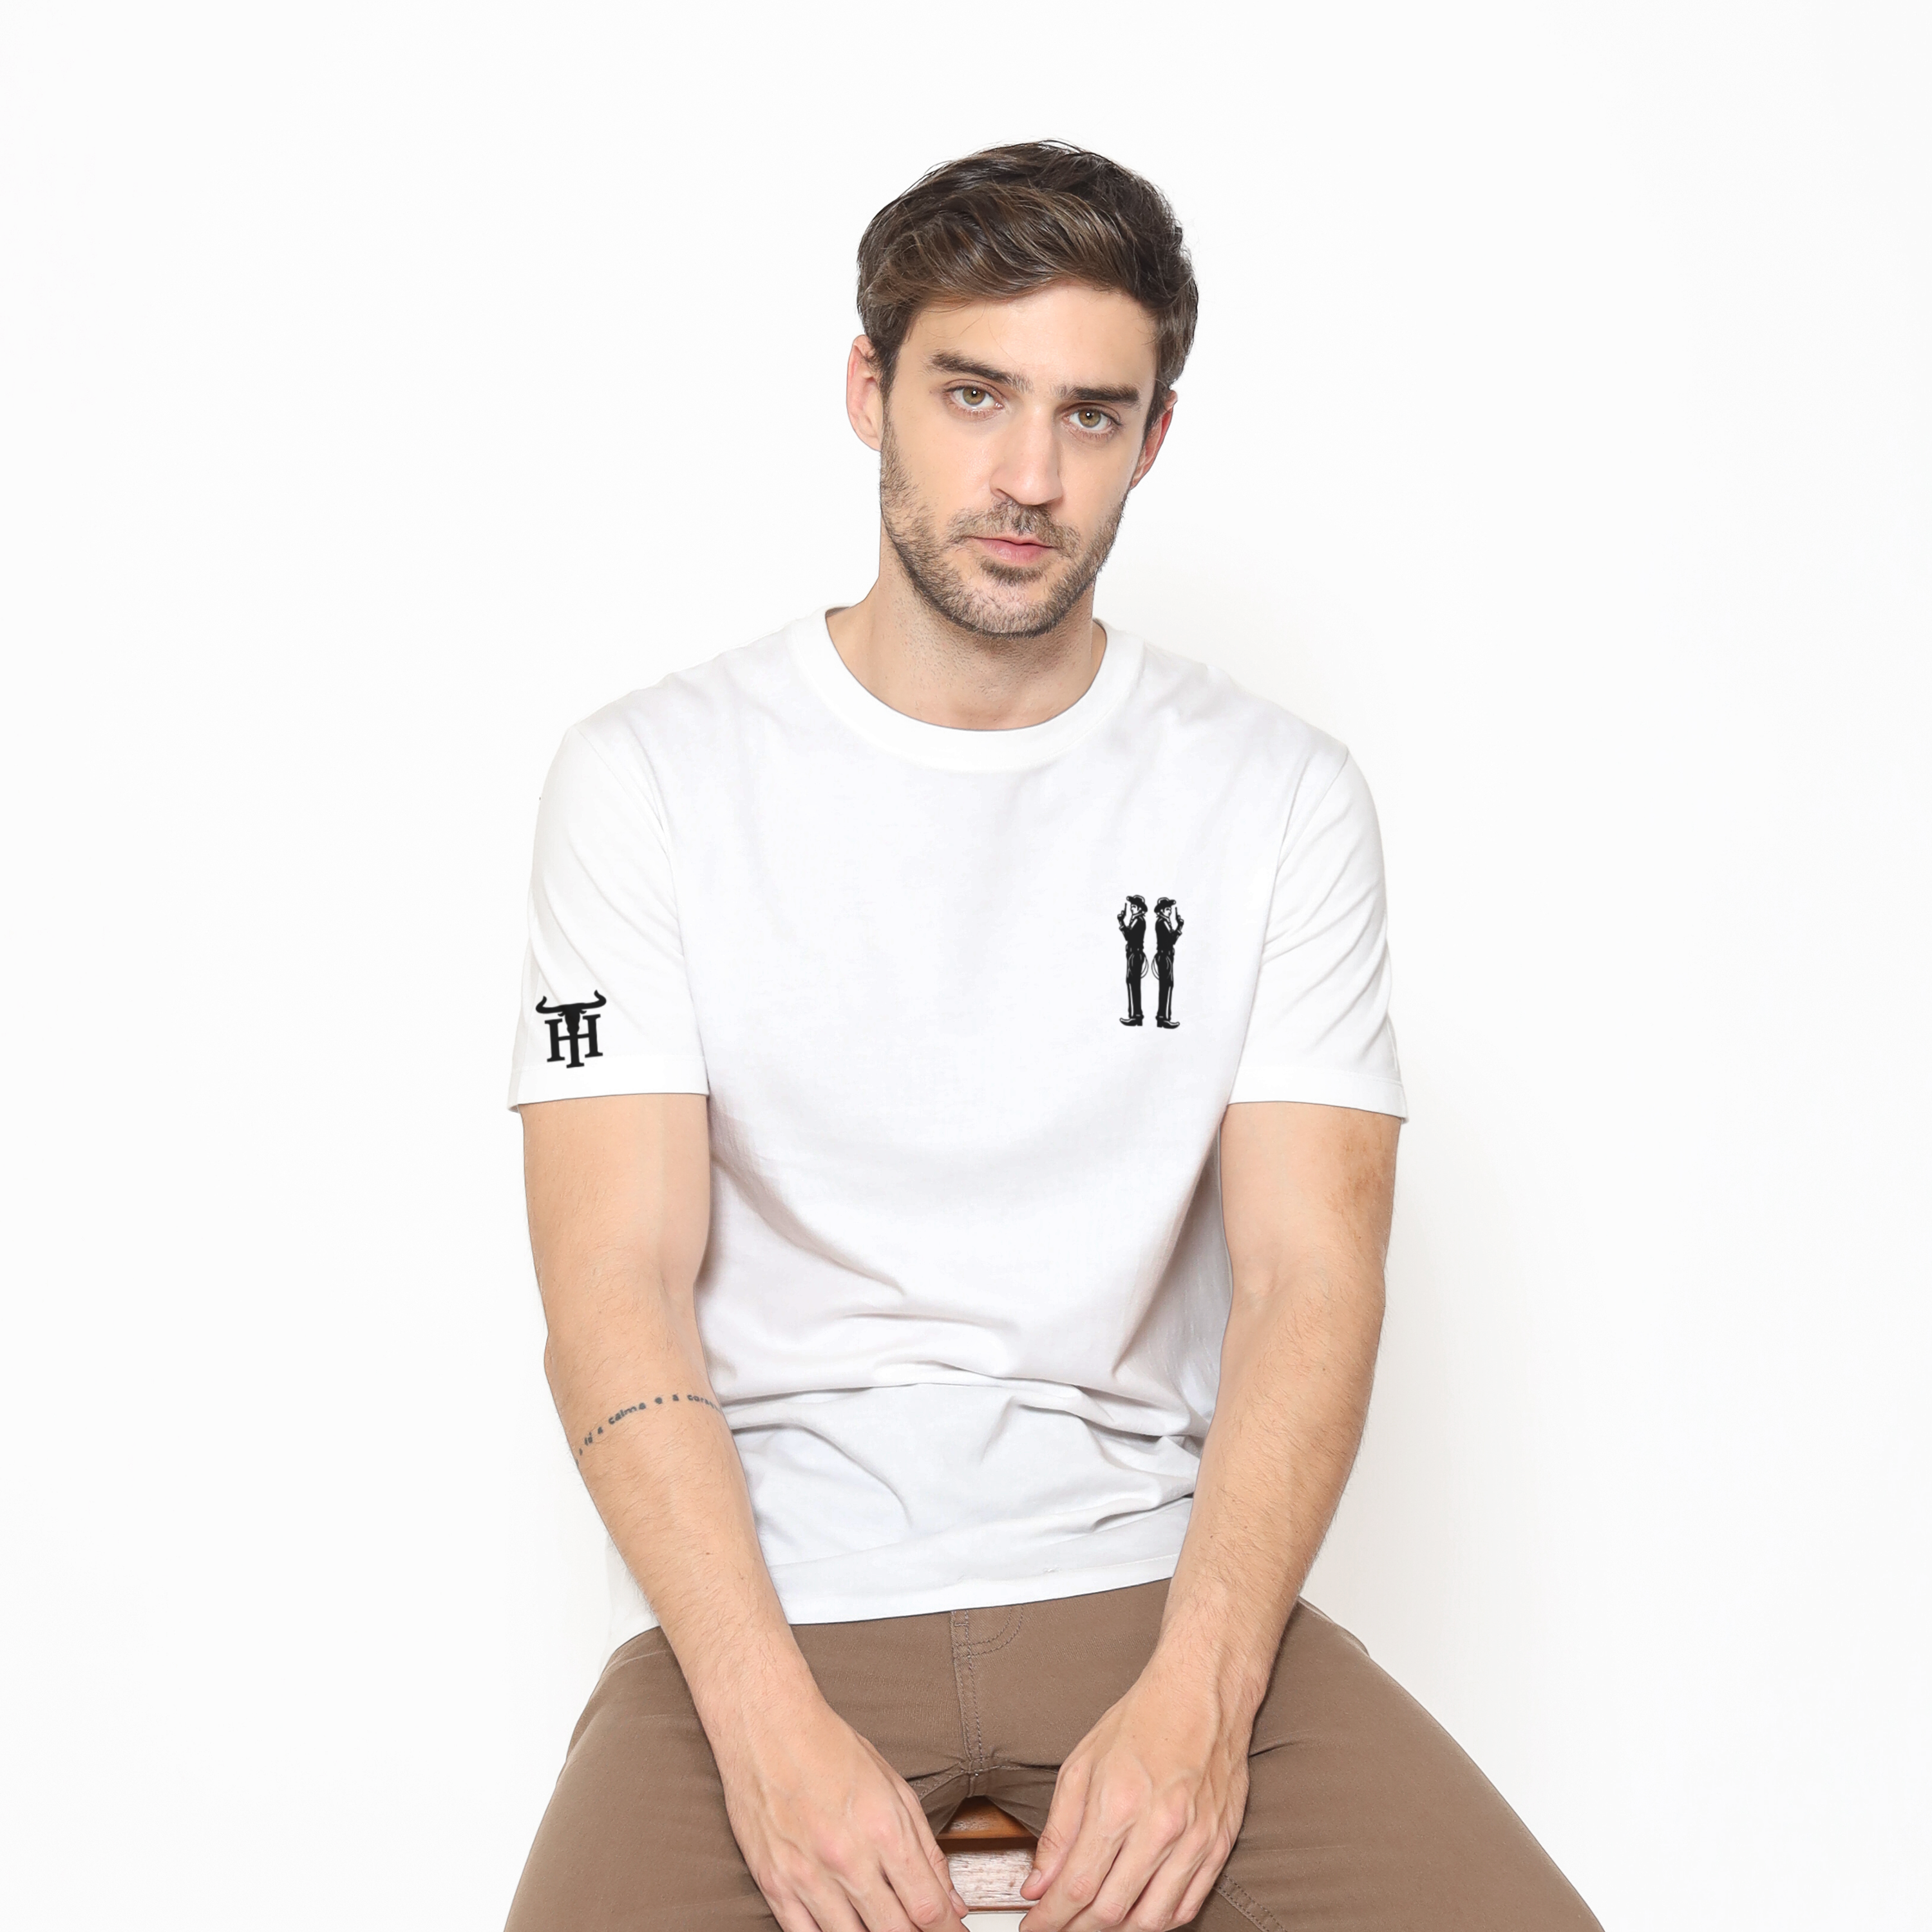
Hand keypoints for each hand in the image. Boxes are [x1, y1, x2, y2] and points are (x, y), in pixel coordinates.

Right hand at [712, 1691, 970, 1931]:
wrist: (767, 1727)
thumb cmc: (831, 1748)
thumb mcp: (894, 1787)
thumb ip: (927, 1850)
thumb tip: (952, 1901)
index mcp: (883, 1830)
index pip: (927, 1906)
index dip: (948, 1930)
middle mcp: (847, 1859)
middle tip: (922, 1931)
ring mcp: (807, 1876)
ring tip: (883, 1924)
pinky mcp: (774, 1884)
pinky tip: (845, 1929)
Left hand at [1018, 1660, 1250, 1931]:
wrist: (1203, 1693)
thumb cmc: (1141, 1720)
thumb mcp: (1082, 1762)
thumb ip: (1059, 1830)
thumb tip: (1038, 1883)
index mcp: (1118, 1804)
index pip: (1077, 1886)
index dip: (1050, 1918)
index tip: (1033, 1926)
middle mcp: (1159, 1829)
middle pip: (1111, 1912)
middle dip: (1076, 1930)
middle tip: (1058, 1929)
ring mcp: (1194, 1841)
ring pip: (1151, 1920)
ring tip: (1093, 1926)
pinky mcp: (1218, 1845)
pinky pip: (1188, 1907)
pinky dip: (1159, 1922)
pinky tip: (1138, 1915)